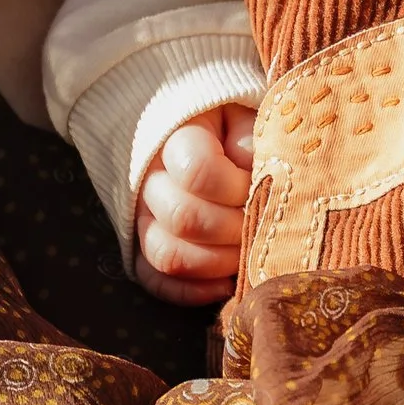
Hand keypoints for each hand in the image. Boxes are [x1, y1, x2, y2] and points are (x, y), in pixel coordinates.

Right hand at [132, 101, 257, 303]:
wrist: (201, 130)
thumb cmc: (232, 124)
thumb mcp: (246, 113)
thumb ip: (253, 136)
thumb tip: (257, 173)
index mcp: (175, 137)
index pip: (198, 171)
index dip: (237, 188)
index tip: (261, 184)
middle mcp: (150, 179)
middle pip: (183, 218)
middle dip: (233, 230)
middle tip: (262, 225)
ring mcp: (142, 217)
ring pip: (167, 254)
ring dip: (217, 263)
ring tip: (248, 254)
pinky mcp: (142, 247)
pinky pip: (154, 280)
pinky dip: (191, 291)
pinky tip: (225, 284)